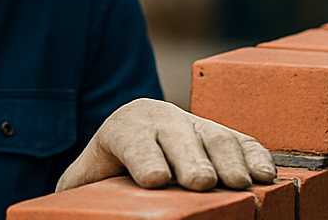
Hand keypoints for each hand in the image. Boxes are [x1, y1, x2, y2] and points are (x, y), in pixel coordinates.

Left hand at [56, 98, 274, 191]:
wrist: (134, 142)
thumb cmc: (107, 170)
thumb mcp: (86, 178)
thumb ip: (77, 188)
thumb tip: (62, 207)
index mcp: (123, 127)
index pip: (132, 139)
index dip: (143, 158)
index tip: (154, 180)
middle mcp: (160, 119)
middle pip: (177, 136)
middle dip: (189, 159)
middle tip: (199, 183)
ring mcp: (194, 124)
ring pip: (214, 136)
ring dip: (229, 160)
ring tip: (237, 185)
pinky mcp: (221, 134)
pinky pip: (243, 141)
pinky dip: (256, 157)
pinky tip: (265, 177)